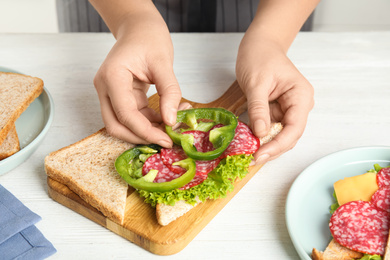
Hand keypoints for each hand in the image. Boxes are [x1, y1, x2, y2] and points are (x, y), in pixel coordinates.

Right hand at [93, 12, 180, 146]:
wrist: (139, 28)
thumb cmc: (149, 38)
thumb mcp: (163, 63)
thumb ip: (169, 92)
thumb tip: (171, 121)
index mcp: (112, 76)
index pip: (124, 114)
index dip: (145, 131)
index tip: (166, 138)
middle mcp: (105, 88)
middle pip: (116, 126)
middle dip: (141, 137)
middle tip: (167, 139)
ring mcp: (110, 93)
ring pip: (123, 124)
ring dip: (147, 130)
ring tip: (173, 125)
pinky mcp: (120, 96)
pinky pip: (133, 116)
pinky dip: (150, 121)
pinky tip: (168, 116)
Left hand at [236, 37, 313, 163]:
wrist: (259, 44)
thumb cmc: (260, 56)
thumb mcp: (256, 83)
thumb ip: (259, 109)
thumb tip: (260, 134)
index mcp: (300, 96)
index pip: (294, 128)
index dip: (278, 145)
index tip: (260, 155)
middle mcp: (298, 105)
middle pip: (289, 135)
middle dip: (272, 148)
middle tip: (252, 159)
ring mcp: (288, 109)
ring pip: (280, 135)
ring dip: (266, 145)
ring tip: (250, 154)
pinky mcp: (276, 111)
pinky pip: (271, 128)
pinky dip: (261, 137)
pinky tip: (250, 143)